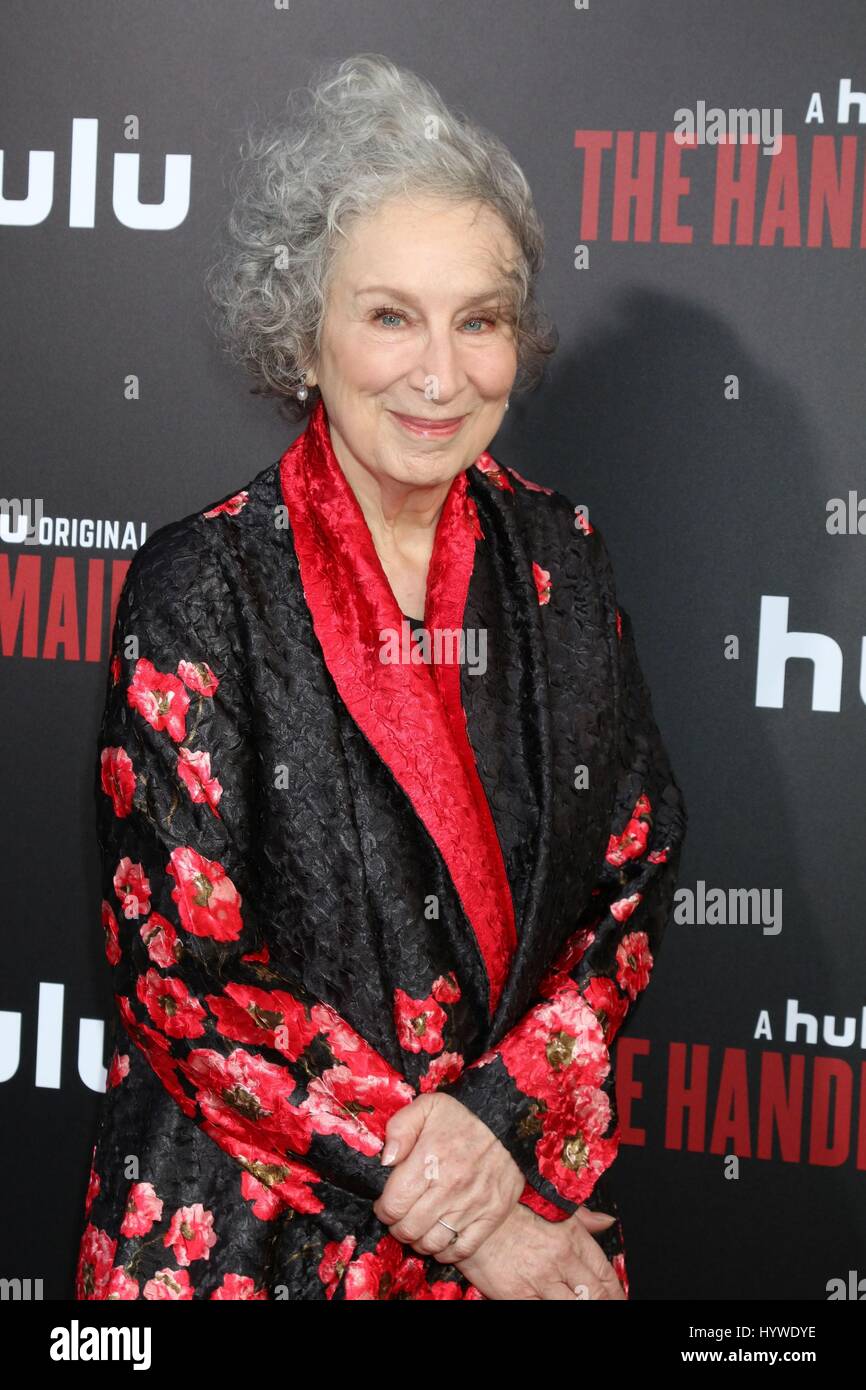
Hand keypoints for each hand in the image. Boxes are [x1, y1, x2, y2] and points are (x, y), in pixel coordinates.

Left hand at [372, 1092, 524, 1262]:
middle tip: (399, 1217)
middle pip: (409, 1228)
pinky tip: (439, 1238)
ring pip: (432, 1243)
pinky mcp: (491, 1217)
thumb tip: (386, 1161)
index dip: (383, 1209)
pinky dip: (445, 1252)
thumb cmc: (463, 1117)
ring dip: (418, 1240)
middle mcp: (451, 1187)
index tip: (385, 1203)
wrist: (509, 1124)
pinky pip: (461, 1250)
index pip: (394, 1204)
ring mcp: (472, 1205)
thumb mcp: (427, 1107)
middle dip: (397, 1226)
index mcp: (431, 1160)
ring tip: (417, 1227)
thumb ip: (400, 1129)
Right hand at [453, 1201, 626, 1299]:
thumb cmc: (512, 1211)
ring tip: (582, 1304)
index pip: (605, 1274)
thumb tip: (607, 1222)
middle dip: (605, 1304)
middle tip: (608, 1306)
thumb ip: (583, 1218)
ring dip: (583, 1307)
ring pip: (575, 1306)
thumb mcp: (551, 1206)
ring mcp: (540, 1281)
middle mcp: (559, 1260)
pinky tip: (555, 1304)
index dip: (616, 1292)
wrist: (472, 1220)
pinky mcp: (518, 1297)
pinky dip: (554, 1310)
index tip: (618, 1298)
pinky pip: (544, 1311)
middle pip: (595, 1295)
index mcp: (571, 1237)